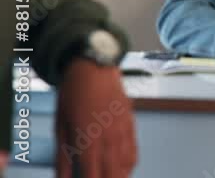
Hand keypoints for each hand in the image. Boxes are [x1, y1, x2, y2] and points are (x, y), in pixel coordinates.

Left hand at [57, 59, 136, 177]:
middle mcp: (110, 139)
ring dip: (118, 176)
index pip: (92, 176)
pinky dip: (128, 166)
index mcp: (89, 140)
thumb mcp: (61, 126)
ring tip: (109, 177)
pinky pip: (134, 153)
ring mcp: (123, 132)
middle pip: (113, 175)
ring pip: (126, 167)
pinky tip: (121, 168)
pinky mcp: (131, 125)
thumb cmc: (74, 93)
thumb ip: (63, 157)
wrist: (95, 67)